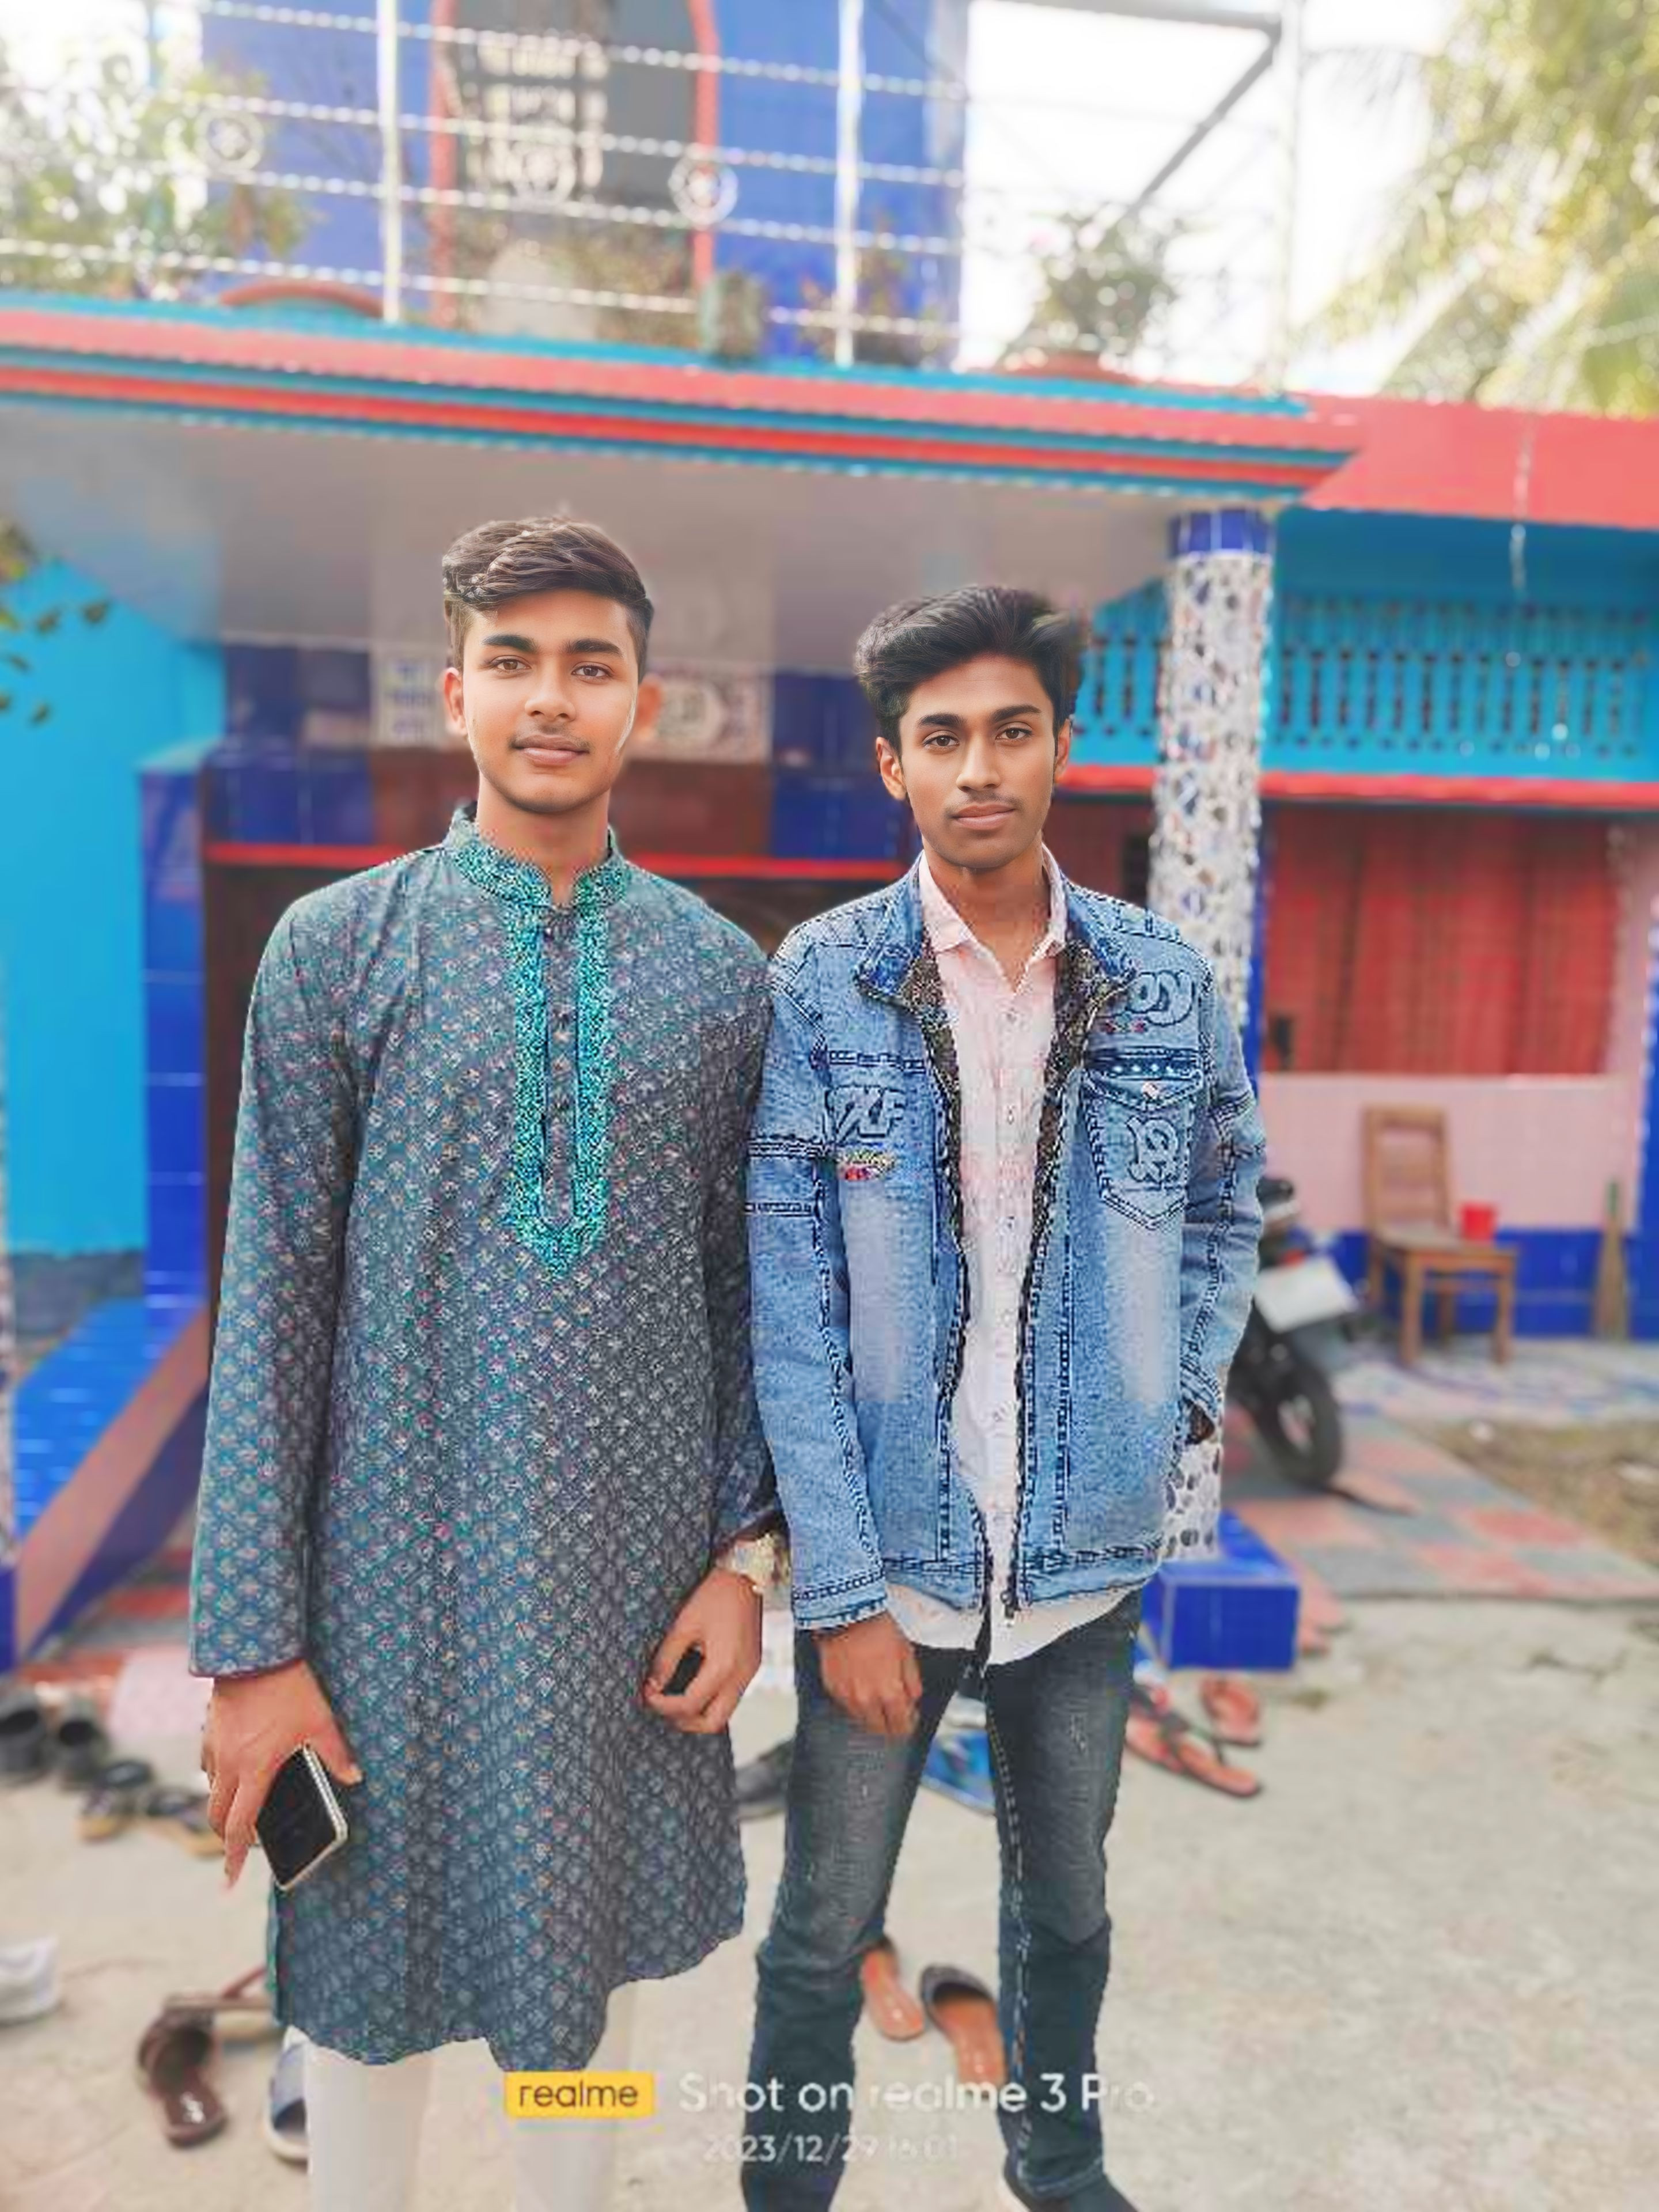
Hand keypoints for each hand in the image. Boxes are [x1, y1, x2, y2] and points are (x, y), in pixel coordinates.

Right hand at [200, 1658, 360, 1890]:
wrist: (255, 1654)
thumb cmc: (290, 1689)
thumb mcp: (320, 1722)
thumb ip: (336, 1754)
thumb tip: (355, 1777)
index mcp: (255, 1769)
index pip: (240, 1826)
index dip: (235, 1857)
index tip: (229, 1881)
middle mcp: (229, 1765)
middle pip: (217, 1817)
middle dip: (227, 1837)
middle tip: (240, 1847)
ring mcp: (215, 1748)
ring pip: (211, 1791)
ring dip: (224, 1806)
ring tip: (245, 1807)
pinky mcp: (209, 1732)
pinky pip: (209, 1766)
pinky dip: (219, 1777)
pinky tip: (237, 1770)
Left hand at [643, 1568, 761, 1734]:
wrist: (747, 1575)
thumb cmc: (714, 1595)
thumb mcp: (684, 1624)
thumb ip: (666, 1658)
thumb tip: (651, 1686)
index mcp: (724, 1666)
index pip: (690, 1704)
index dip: (663, 1704)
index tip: (647, 1692)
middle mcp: (741, 1676)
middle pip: (712, 1723)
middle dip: (683, 1721)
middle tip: (661, 1705)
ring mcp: (750, 1673)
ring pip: (723, 1713)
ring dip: (697, 1712)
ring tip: (674, 1697)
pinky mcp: (751, 1666)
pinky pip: (731, 1697)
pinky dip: (710, 1699)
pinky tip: (694, 1683)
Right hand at [817, 1612, 921, 1737]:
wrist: (846, 1615)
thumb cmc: (878, 1631)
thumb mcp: (907, 1654)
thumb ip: (912, 1683)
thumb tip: (912, 1701)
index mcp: (890, 1693)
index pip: (901, 1727)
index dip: (908, 1725)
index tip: (910, 1717)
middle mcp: (867, 1701)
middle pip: (880, 1729)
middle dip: (890, 1723)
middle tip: (894, 1709)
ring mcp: (847, 1697)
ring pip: (862, 1720)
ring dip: (872, 1713)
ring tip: (877, 1693)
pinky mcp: (832, 1689)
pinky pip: (847, 1705)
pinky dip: (856, 1701)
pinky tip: (860, 1683)